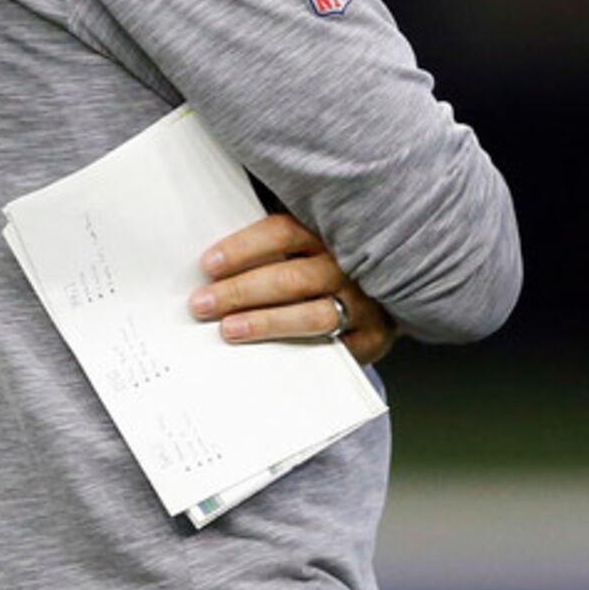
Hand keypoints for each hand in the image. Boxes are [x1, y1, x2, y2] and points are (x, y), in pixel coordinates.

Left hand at [190, 213, 398, 365]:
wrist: (384, 297)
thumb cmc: (331, 269)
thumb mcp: (309, 245)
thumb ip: (273, 248)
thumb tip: (211, 263)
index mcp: (331, 234)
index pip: (286, 233)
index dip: (245, 248)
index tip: (208, 264)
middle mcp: (352, 266)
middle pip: (294, 277)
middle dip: (243, 291)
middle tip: (203, 304)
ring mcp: (366, 303)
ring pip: (314, 314)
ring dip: (267, 322)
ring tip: (230, 329)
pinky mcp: (373, 337)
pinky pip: (335, 349)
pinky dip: (301, 352)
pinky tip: (271, 356)